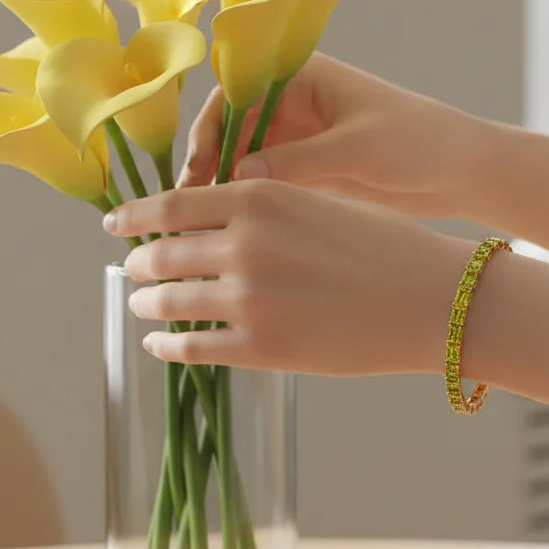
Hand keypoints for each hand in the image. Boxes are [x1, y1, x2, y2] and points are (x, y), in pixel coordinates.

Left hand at [105, 179, 473, 374]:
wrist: (432, 300)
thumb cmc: (385, 248)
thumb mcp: (318, 206)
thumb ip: (260, 213)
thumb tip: (208, 228)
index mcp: (261, 199)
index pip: (173, 205)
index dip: (135, 217)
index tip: (115, 226)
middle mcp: (245, 245)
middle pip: (163, 253)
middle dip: (140, 263)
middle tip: (133, 269)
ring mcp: (249, 300)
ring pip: (170, 301)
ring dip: (148, 304)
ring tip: (143, 305)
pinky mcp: (260, 349)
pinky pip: (192, 348)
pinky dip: (167, 347)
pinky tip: (160, 345)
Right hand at [178, 53, 492, 219]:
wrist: (462, 171)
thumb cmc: (418, 141)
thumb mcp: (358, 147)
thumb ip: (300, 159)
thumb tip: (240, 177)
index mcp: (303, 74)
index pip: (236, 93)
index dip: (209, 130)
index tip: (197, 170)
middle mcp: (293, 101)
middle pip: (231, 130)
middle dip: (209, 165)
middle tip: (189, 208)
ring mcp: (299, 138)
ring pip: (243, 161)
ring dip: (224, 189)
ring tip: (203, 227)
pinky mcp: (308, 171)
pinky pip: (265, 184)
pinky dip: (248, 205)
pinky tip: (232, 233)